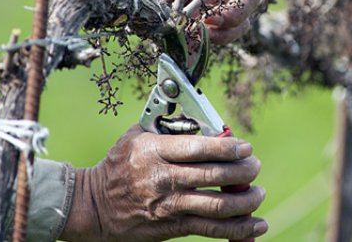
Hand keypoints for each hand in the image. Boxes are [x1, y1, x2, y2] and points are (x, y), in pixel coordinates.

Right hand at [60, 126, 267, 241]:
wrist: (93, 206)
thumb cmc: (119, 165)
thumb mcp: (136, 136)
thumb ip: (168, 126)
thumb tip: (204, 121)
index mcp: (155, 150)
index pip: (199, 148)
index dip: (229, 147)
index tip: (246, 147)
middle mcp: (164, 178)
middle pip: (214, 175)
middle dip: (243, 171)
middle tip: (255, 167)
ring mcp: (169, 205)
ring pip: (217, 205)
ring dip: (246, 200)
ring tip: (258, 194)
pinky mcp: (172, 227)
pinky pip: (211, 229)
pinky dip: (238, 228)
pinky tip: (256, 224)